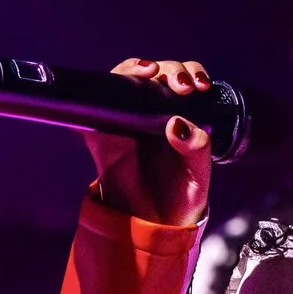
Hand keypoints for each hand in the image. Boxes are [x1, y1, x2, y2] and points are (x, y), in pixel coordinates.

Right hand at [87, 58, 212, 226]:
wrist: (156, 224)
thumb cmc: (180, 196)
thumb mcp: (198, 174)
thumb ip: (196, 149)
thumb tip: (176, 124)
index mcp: (179, 116)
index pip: (182, 80)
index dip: (189, 72)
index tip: (199, 85)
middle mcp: (152, 112)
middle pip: (156, 73)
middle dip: (169, 69)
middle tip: (180, 86)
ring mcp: (125, 122)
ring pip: (124, 80)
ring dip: (135, 69)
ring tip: (150, 73)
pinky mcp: (101, 136)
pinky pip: (93, 109)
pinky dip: (98, 94)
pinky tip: (114, 88)